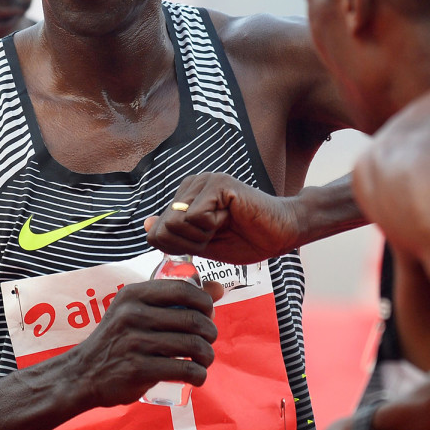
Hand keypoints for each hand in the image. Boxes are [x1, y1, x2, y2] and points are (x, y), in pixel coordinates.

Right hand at [65, 279, 221, 407]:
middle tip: (207, 342)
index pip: (183, 290)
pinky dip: (199, 375)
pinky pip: (184, 370)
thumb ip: (174, 298)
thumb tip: (219, 288)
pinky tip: (197, 377)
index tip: (207, 315)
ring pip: (193, 345)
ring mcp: (135, 342)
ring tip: (204, 360)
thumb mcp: (135, 310)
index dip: (205, 303)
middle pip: (193, 320)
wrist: (82, 373)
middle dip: (210, 333)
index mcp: (133, 294)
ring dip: (208, 356)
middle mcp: (133, 315)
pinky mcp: (139, 369)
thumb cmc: (117, 339)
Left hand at [146, 173, 300, 263]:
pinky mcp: (218, 183)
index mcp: (184, 199)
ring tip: (224, 225)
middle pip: (164, 228)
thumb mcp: (203, 244)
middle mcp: (190, 186)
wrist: (282, 233)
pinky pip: (196, 215)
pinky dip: (213, 226)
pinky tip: (230, 218)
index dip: (179, 248)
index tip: (204, 243)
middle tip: (216, 235)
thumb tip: (147, 226)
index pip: (156, 232)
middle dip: (190, 243)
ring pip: (177, 222)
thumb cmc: (246, 239)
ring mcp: (204, 181)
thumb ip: (175, 236)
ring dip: (202, 235)